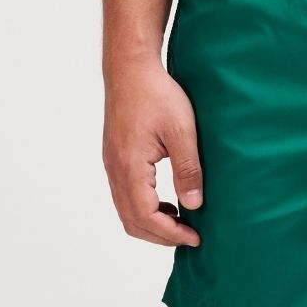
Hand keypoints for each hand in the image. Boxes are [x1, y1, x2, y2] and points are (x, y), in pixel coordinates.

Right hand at [102, 58, 203, 246]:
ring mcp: (111, 165)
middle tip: (189, 236)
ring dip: (151, 223)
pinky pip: (124, 195)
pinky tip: (165, 201)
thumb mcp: (182, 130)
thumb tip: (193, 205)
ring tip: (180, 221)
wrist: (130, 69)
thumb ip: (187, 169)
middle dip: (160, 235)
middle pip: (132, 221)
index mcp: (130, 167)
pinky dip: (143, 208)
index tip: (195, 237)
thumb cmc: (157, 93)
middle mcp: (115, 171)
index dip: (170, 234)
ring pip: (126, 211)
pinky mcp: (114, 158)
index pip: (145, 217)